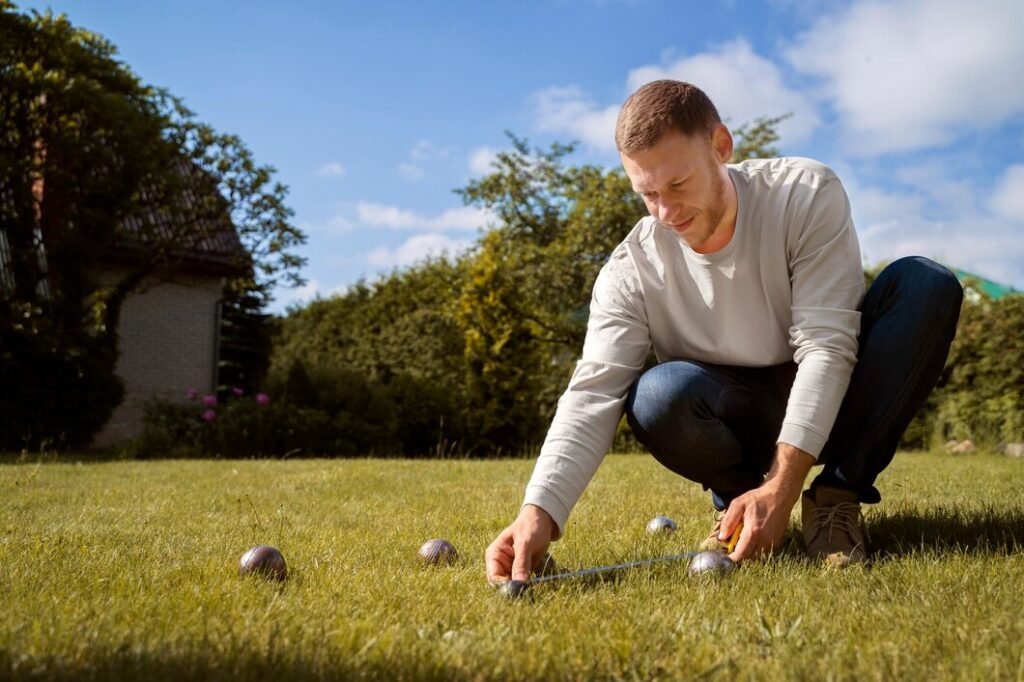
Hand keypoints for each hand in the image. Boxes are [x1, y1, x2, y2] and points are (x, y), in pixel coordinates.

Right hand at [485, 504, 555, 583]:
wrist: (543, 521)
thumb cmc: (530, 527)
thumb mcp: (525, 543)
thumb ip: (521, 562)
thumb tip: (519, 583)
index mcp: (494, 554)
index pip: (493, 576)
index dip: (504, 585)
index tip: (518, 588)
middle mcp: (500, 563)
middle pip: (502, 584)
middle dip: (513, 588)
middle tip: (527, 590)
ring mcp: (510, 568)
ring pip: (513, 585)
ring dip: (522, 588)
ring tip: (533, 587)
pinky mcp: (521, 570)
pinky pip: (522, 582)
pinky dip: (528, 585)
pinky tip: (535, 583)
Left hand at [720, 443, 812, 561]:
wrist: (780, 495)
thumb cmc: (758, 498)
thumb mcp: (738, 504)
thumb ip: (728, 521)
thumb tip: (722, 538)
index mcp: (753, 531)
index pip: (741, 555)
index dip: (731, 558)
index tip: (725, 555)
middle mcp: (765, 540)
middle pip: (749, 558)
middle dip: (739, 554)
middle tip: (734, 544)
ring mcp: (773, 541)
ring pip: (757, 556)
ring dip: (748, 551)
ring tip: (744, 538)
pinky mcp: (778, 541)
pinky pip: (765, 551)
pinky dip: (757, 548)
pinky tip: (754, 536)